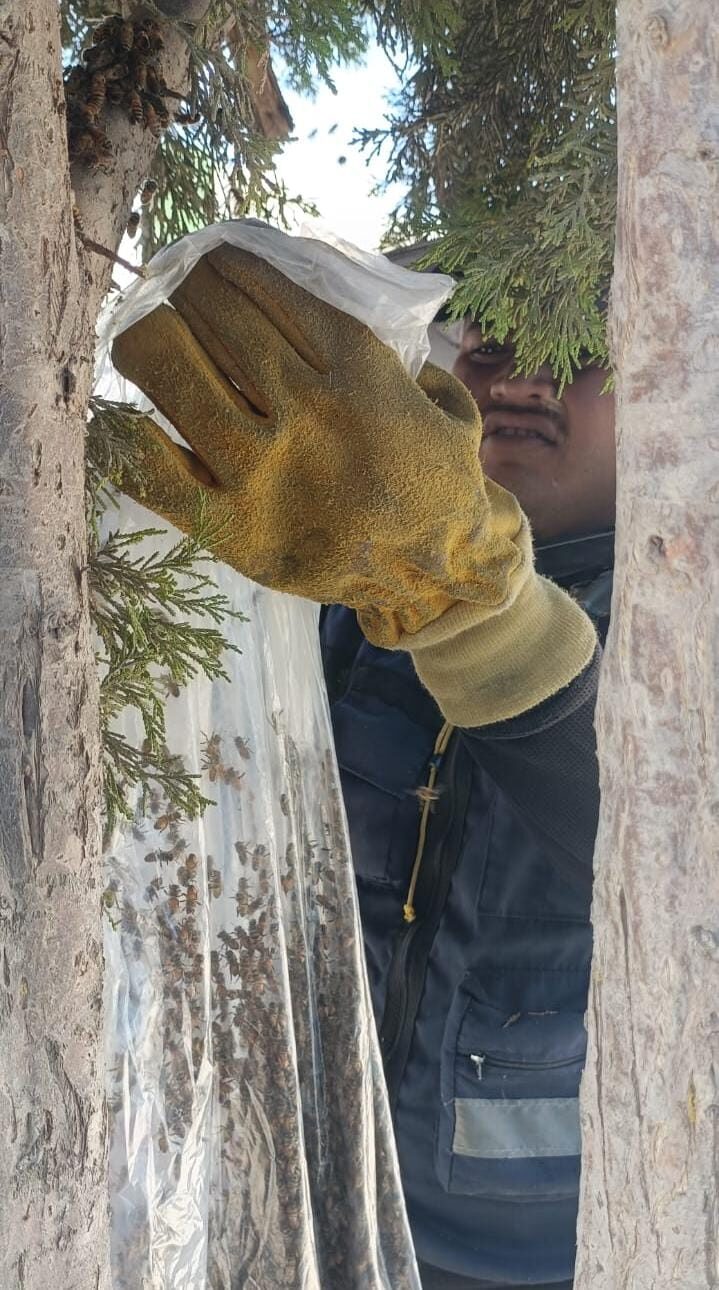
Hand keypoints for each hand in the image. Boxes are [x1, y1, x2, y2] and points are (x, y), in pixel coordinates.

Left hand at [111, 243, 526, 646]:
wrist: (434, 580)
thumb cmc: (439, 488)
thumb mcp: (447, 405)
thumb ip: (402, 357)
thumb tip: (342, 322)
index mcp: (360, 377)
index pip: (274, 293)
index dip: (231, 265)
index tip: (211, 256)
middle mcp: (306, 414)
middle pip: (220, 321)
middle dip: (188, 288)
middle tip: (171, 282)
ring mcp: (264, 472)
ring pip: (174, 377)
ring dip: (148, 339)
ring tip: (140, 330)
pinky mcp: (232, 528)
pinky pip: (155, 472)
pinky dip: (128, 438)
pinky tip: (121, 415)